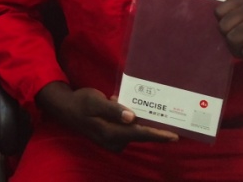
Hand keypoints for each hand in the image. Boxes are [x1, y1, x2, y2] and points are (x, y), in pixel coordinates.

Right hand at [36, 83, 177, 152]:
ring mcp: (112, 141)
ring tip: (158, 114)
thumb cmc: (81, 102)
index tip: (174, 136)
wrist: (66, 109)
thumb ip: (113, 109)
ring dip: (145, 124)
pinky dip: (135, 123)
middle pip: (140, 136)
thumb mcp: (95, 101)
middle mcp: (113, 140)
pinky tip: (135, 111)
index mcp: (110, 132)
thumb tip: (131, 117)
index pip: (138, 134)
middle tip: (175, 126)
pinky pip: (129, 131)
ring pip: (135, 133)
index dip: (157, 135)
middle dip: (157, 131)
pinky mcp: (112, 137)